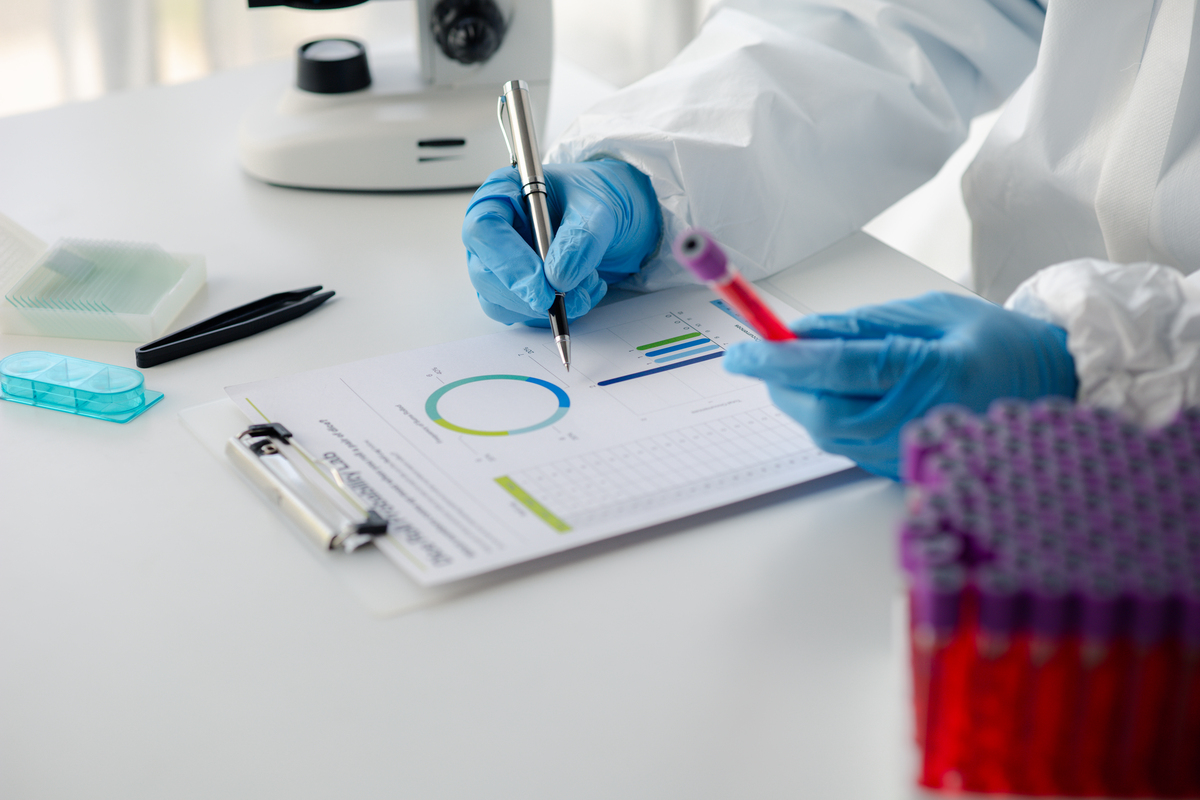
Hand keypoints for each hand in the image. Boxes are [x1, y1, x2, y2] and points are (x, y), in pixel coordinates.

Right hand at [463, 159, 660, 324]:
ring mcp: (500, 263)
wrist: (614, 216)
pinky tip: (583, 293)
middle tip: (568, 298)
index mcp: (501, 194)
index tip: (543, 287)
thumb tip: (557, 277)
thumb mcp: (599, 208)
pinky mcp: (514, 289)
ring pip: (500, 302)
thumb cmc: (597, 198)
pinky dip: (554, 313)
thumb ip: (580, 239)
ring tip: (588, 285)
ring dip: (545, 307)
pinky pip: (521, 314)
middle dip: (528, 294)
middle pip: (484, 273)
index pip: (484, 230)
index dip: (509, 263)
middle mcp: (493, 231)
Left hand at [722, 292, 1078, 479]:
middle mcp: (921, 419)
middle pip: (820, 412)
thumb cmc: (995, 343)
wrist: (1054, 390)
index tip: (739, 352)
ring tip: (803, 370)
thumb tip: (798, 333)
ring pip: (827, 434)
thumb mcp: (931, 313)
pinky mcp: (908, 472)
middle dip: (780, 386)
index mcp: (932, 371)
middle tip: (763, 358)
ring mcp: (915, 452)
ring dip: (800, 402)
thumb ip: (861, 325)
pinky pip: (847, 447)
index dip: (778, 360)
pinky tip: (837, 395)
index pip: (835, 368)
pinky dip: (827, 418)